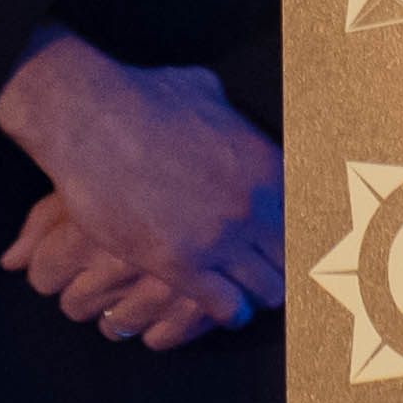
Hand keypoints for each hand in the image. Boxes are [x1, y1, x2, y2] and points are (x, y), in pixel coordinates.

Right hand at [0, 34, 287, 347]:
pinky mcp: (180, 265)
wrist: (89, 120)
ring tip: (245, 288)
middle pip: (297, 259)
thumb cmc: (142, 98)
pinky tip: (218, 302)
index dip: (303, 232)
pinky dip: (227, 310)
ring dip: (258, 290)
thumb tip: (229, 113)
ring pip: (269, 290)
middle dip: (284, 264)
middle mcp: (254, 206)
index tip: (294, 240)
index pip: (312, 217)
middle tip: (269, 269)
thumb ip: (229, 114)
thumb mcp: (204, 92)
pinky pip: (227, 308)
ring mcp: (220, 240)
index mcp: (268, 165)